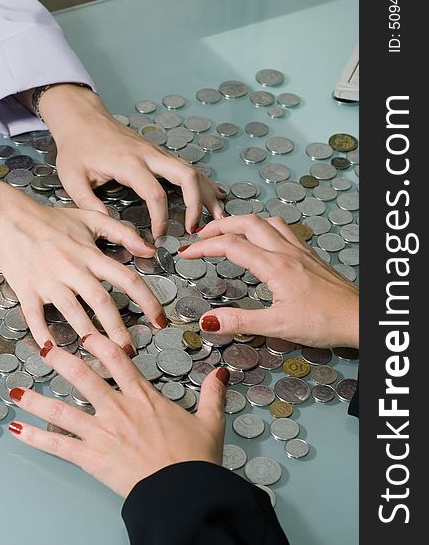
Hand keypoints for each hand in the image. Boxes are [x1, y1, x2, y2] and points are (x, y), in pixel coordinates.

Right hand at [0, 186, 165, 348]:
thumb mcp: (91, 218)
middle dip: (117, 329)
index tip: (159, 320)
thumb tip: (151, 249)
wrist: (8, 218)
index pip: (127, 279)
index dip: (147, 301)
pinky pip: (34, 315)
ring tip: (100, 355)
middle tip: (129, 351)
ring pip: (72, 311)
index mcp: (91, 255)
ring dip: (87, 335)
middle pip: (101, 301)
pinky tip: (51, 351)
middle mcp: (72, 269)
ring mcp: (48, 280)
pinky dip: (42, 333)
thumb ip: (123, 233)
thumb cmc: (51, 220)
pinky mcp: (26, 289)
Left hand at [7, 334, 227, 497]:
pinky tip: (17, 429)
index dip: (100, 344)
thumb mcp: (210, 422)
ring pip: (62, 410)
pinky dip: (35, 437)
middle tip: (43, 349)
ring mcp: (102, 433)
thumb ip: (213, 394)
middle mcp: (118, 409)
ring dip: (36, 399)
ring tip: (16, 391)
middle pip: (82, 377)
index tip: (87, 335)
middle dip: (60, 361)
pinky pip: (57, 446)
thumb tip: (220, 373)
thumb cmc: (194, 459)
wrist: (183, 493)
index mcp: (144, 397)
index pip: (118, 360)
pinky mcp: (91, 458)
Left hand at [38, 85, 225, 237]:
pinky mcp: (160, 153)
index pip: (155, 194)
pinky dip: (204, 183)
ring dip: (208, 194)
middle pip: (186, 176)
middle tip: (197, 228)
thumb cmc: (76, 147)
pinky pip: (188, 167)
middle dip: (197, 204)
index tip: (158, 236)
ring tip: (219, 216)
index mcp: (129, 163)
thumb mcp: (72, 177)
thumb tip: (110, 226)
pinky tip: (216, 195)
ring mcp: (157, 152)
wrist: (81, 117)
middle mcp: (149, 155)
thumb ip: (89, 204)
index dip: (161, 219)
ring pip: (193, 170)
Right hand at [179, 215, 358, 348]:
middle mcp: (286, 251)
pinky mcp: (309, 255)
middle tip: (200, 234)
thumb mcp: (277, 326)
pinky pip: (283, 228)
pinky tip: (262, 238)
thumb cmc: (325, 322)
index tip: (186, 253)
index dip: (204, 247)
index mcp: (275, 265)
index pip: (231, 246)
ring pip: (266, 220)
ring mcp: (299, 250)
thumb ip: (240, 321)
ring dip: (242, 221)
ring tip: (227, 231)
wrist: (359, 318)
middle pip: (246, 222)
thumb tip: (208, 321)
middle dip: (219, 225)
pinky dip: (263, 226)